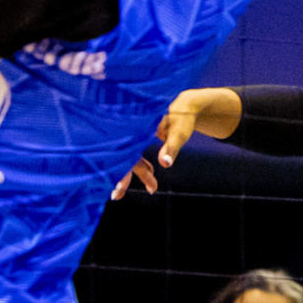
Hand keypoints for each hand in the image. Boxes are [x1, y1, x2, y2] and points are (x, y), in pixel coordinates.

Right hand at [109, 87, 242, 199]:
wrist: (187, 106)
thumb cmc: (182, 118)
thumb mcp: (179, 133)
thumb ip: (171, 148)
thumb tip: (166, 165)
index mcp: (137, 127)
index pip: (124, 151)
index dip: (119, 169)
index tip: (116, 187)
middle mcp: (131, 131)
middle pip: (122, 156)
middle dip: (121, 177)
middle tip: (116, 196)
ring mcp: (134, 136)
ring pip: (131, 158)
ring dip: (139, 174)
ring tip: (152, 189)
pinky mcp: (139, 139)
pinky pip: (136, 156)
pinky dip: (143, 167)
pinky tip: (152, 177)